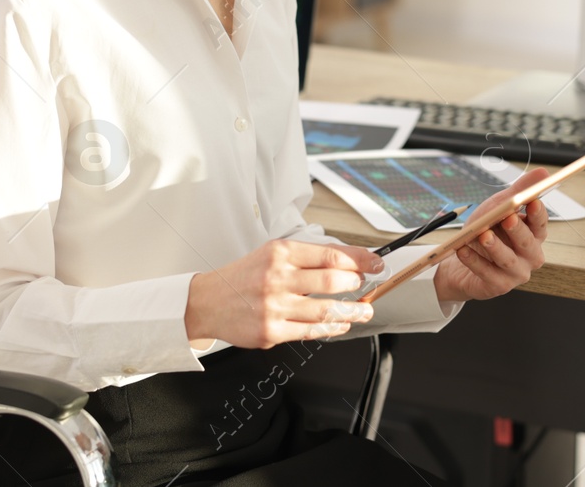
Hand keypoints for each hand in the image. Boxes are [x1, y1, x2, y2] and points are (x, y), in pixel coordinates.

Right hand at [185, 240, 383, 348]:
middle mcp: (277, 278)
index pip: (331, 255)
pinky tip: (341, 324)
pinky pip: (311, 332)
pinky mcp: (271, 332)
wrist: (208, 301)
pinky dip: (332, 328)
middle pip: (333, 281)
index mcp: (280, 253)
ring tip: (365, 310)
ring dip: (353, 311)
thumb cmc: (243, 277)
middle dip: (357, 285)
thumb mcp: (271, 254)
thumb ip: (307, 257)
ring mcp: (275, 307)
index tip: (375, 264)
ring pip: (326, 311)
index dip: (360, 260)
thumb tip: (347, 261)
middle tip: (365, 286)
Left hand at [432, 167, 549, 303]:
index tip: (532, 201)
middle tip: (508, 218)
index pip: (541, 224)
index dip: (538, 214)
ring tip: (482, 235)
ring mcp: (515, 273)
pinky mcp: (498, 286)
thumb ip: (519, 191)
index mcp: (533, 235)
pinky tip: (463, 249)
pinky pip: (486, 273)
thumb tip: (542, 172)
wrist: (460, 260)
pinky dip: (473, 260)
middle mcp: (529, 256)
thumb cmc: (485, 231)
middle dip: (517, 231)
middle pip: (527, 244)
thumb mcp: (499, 207)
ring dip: (495, 247)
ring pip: (507, 261)